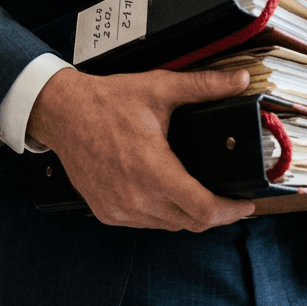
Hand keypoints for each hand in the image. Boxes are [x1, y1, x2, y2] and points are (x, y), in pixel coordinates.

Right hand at [28, 68, 254, 229]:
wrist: (61, 113)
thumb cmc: (106, 102)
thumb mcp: (158, 88)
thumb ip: (204, 86)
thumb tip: (241, 79)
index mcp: (154, 171)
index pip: (204, 210)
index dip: (231, 211)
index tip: (245, 205)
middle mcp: (136, 197)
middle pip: (191, 223)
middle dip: (214, 213)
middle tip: (226, 198)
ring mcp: (119, 209)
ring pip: (169, 226)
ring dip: (186, 215)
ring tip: (195, 194)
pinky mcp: (107, 212)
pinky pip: (144, 224)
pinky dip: (159, 215)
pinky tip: (162, 195)